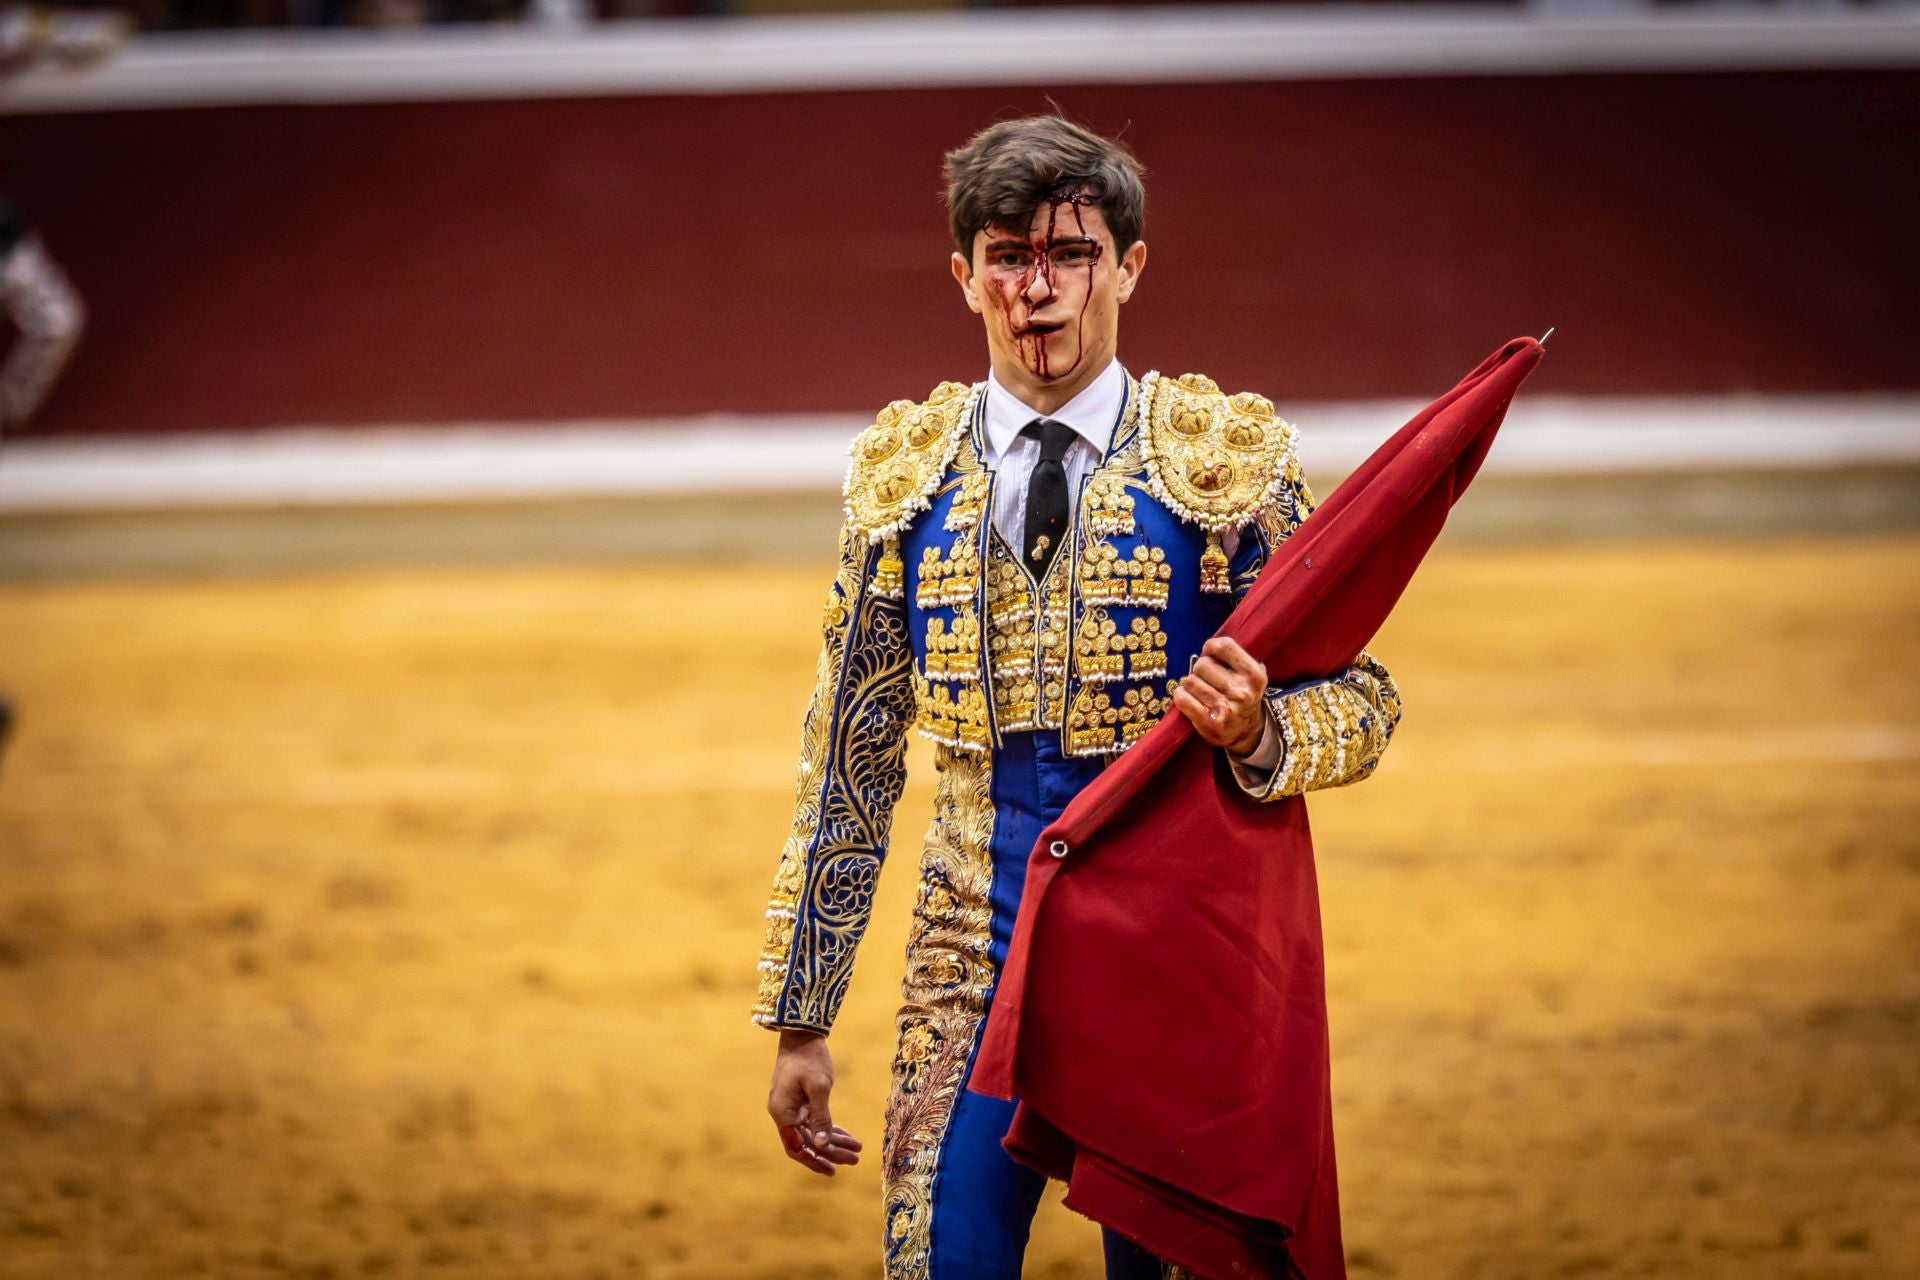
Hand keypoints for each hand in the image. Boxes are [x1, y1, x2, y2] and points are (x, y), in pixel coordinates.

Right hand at [767, 1029, 862, 1176]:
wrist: (802, 1035)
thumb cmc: (809, 1058)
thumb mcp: (819, 1087)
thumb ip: (821, 1117)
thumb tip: (823, 1145)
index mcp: (783, 1113)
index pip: (797, 1147)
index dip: (814, 1160)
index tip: (833, 1169)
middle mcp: (783, 1113)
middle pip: (807, 1142)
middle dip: (831, 1152)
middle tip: (854, 1159)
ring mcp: (791, 1108)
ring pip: (812, 1133)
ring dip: (834, 1142)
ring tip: (857, 1149)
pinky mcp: (799, 1102)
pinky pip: (814, 1122)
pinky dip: (830, 1129)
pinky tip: (846, 1135)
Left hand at [1173, 636, 1267, 756]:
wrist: (1246, 731)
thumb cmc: (1241, 695)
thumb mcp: (1249, 675)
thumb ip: (1234, 657)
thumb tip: (1209, 647)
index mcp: (1254, 676)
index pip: (1225, 647)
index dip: (1210, 646)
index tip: (1208, 653)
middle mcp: (1242, 692)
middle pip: (1202, 664)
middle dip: (1199, 669)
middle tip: (1205, 678)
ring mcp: (1226, 709)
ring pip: (1190, 681)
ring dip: (1190, 684)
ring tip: (1200, 691)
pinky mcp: (1210, 723)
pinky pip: (1182, 698)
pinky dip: (1181, 696)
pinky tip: (1189, 699)